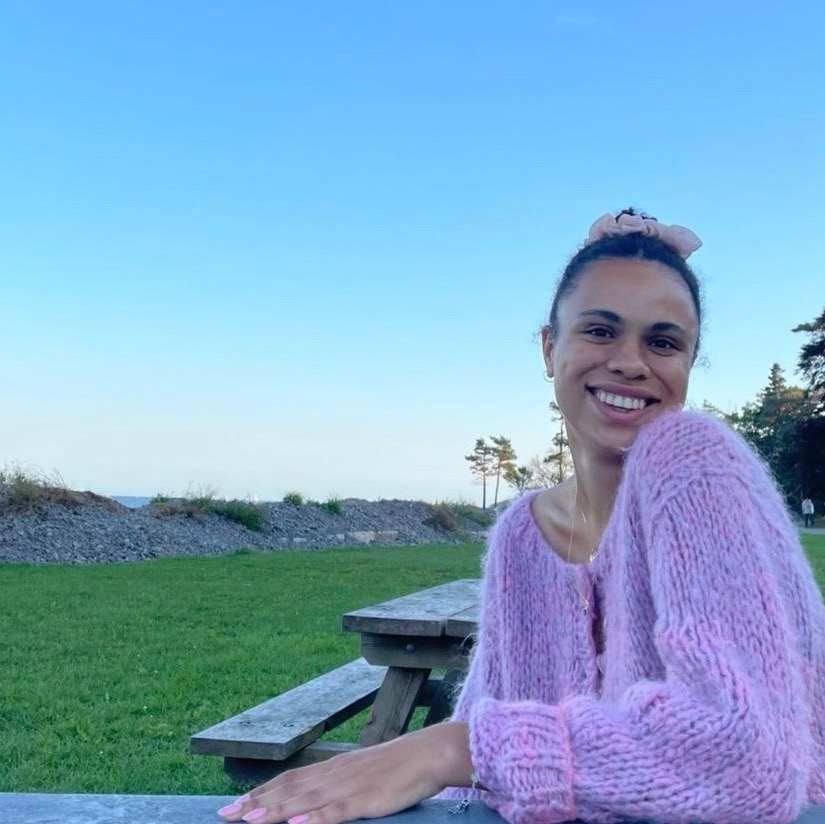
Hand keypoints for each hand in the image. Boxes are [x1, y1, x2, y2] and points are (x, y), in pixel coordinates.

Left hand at [217, 722, 471, 823]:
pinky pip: (335, 811)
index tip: (234, 805)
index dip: (260, 793)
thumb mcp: (361, 775)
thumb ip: (337, 788)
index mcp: (332, 770)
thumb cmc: (397, 768)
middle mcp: (333, 775)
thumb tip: (313, 803)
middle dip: (255, 803)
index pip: (288, 781)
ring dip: (273, 810)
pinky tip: (295, 823)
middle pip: (287, 789)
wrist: (427, 754)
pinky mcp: (364, 800)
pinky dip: (313, 818)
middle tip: (225, 815)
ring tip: (248, 819)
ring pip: (303, 800)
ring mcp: (347, 788)